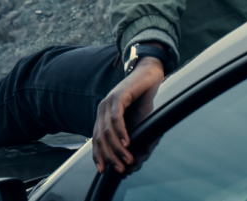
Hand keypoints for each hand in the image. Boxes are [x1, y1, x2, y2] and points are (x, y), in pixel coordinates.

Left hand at [93, 57, 163, 173]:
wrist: (150, 76)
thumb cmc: (145, 100)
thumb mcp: (139, 123)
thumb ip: (135, 140)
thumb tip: (133, 161)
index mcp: (104, 117)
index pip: (96, 140)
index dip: (98, 155)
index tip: (102, 171)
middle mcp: (102, 110)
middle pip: (100, 138)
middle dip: (109, 156)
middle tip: (120, 168)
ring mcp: (108, 102)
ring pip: (107, 130)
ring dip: (117, 148)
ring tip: (126, 159)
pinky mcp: (118, 96)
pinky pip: (116, 118)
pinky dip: (121, 132)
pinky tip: (127, 143)